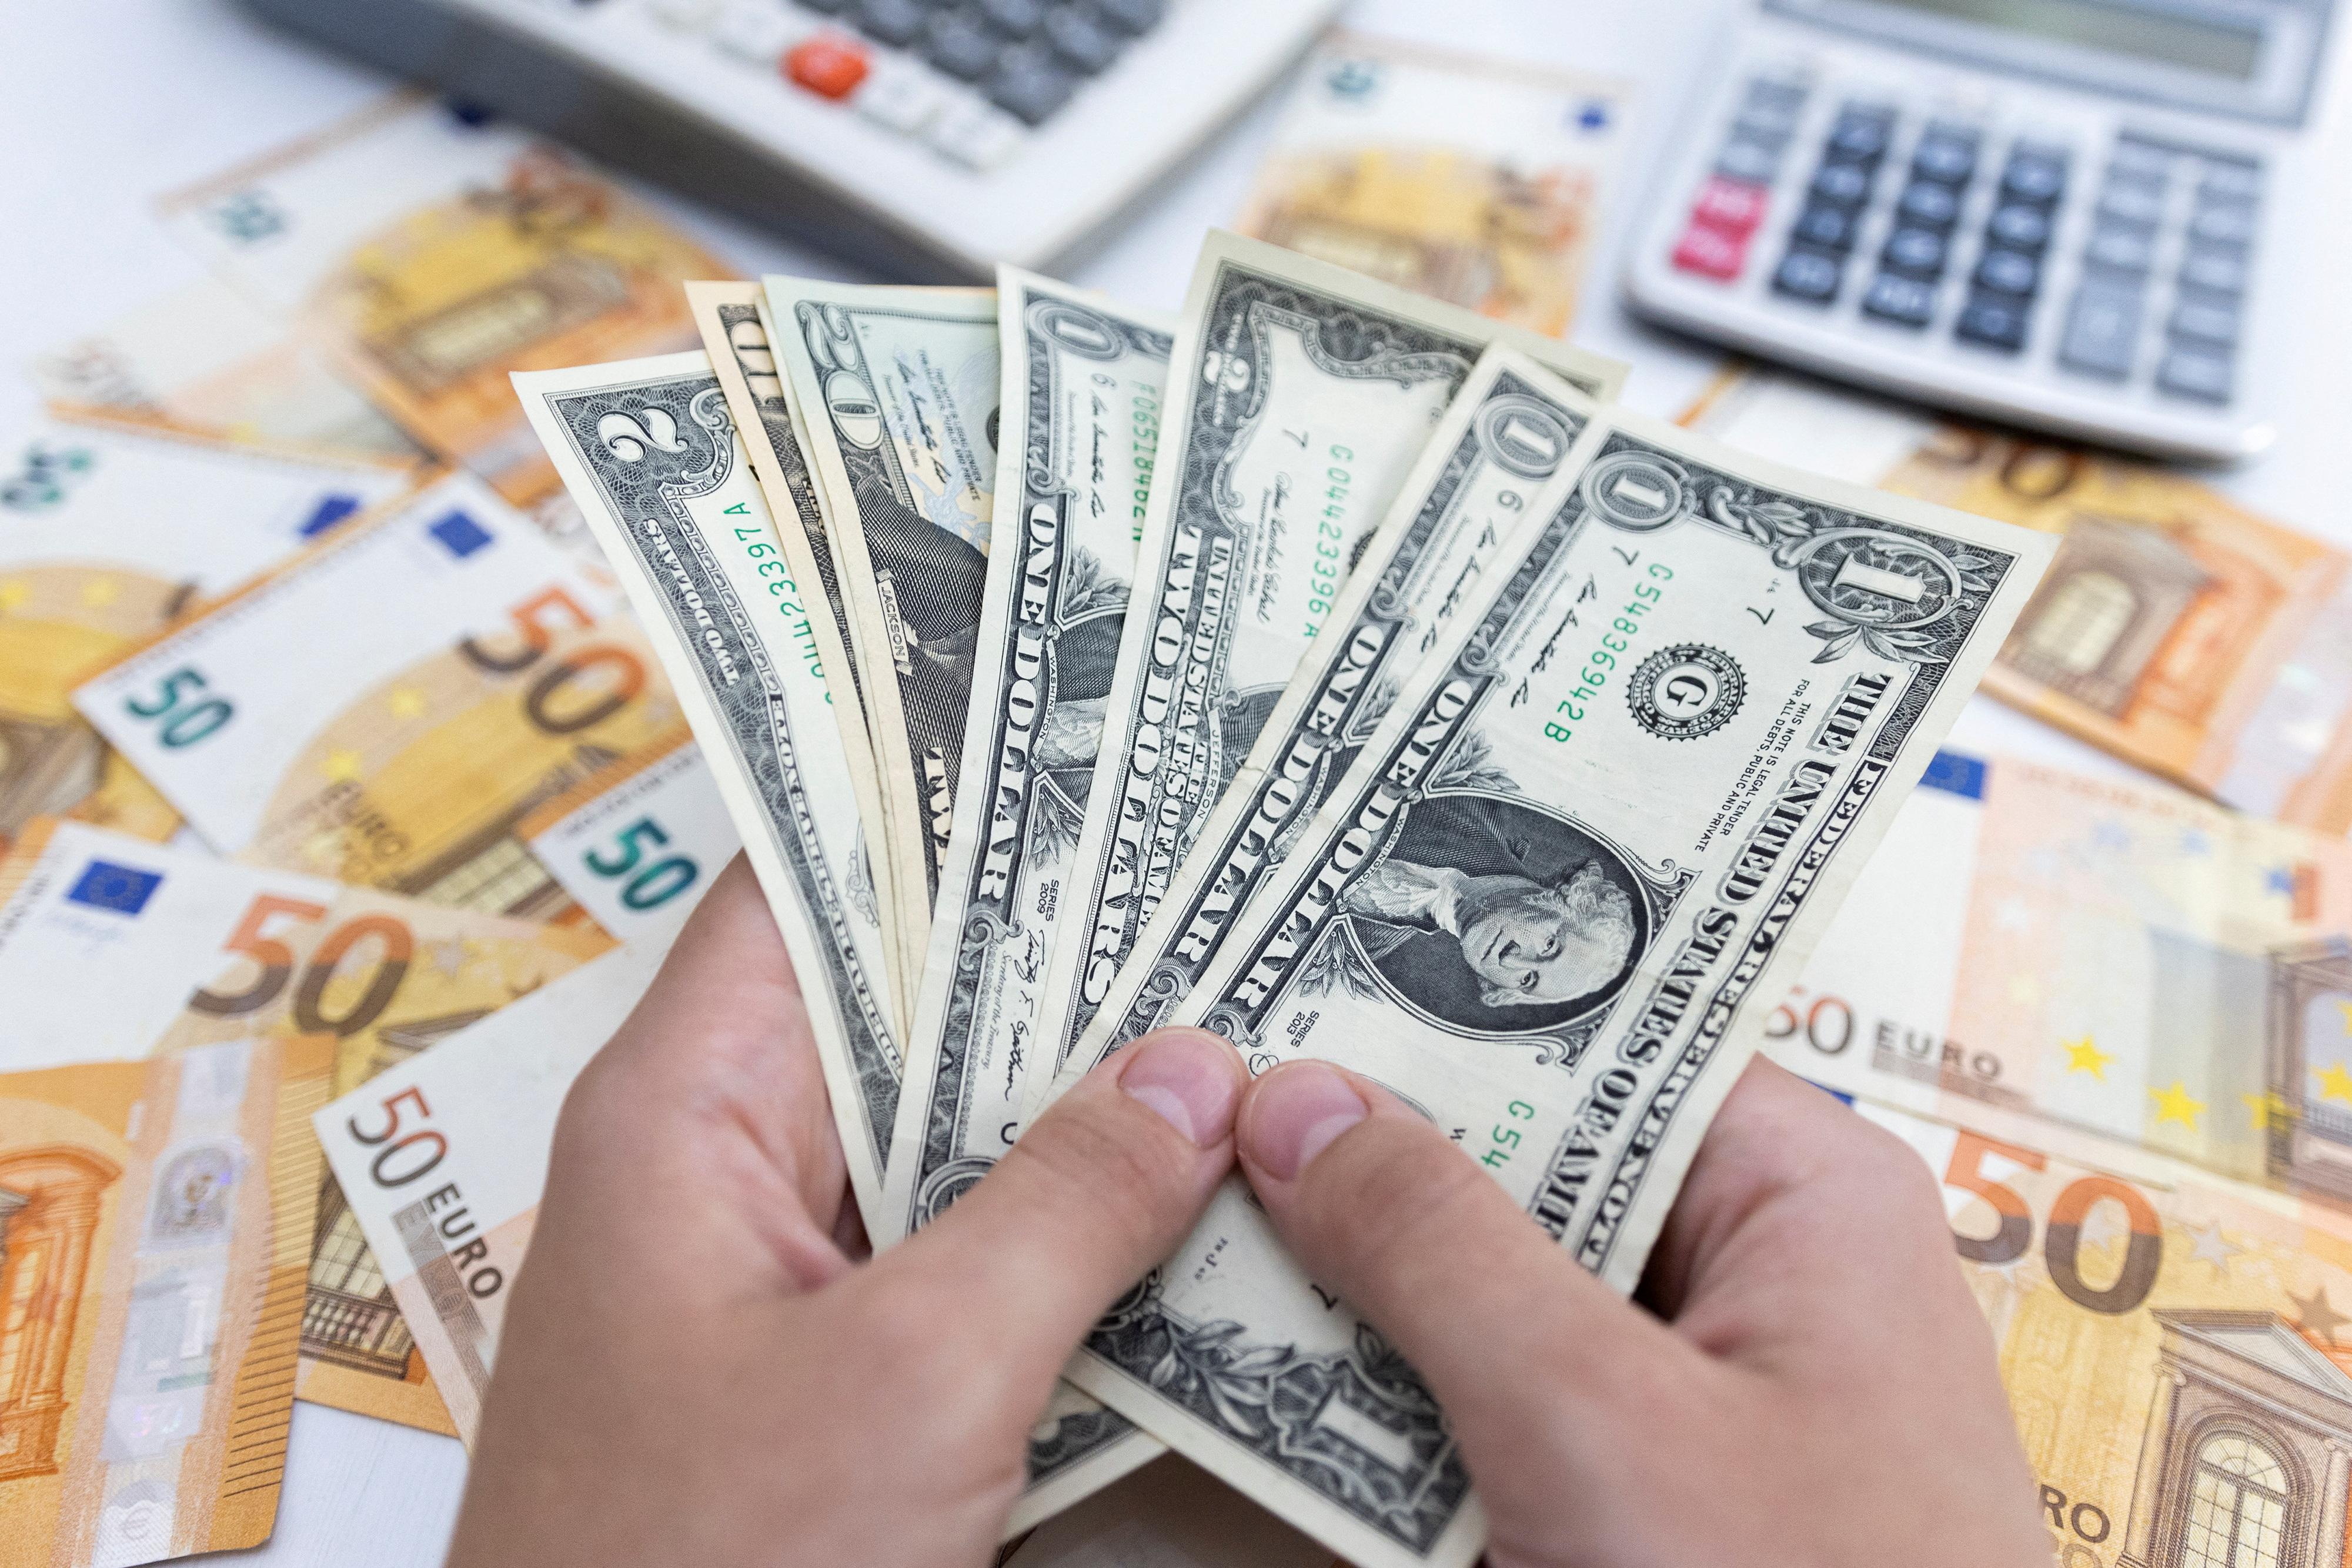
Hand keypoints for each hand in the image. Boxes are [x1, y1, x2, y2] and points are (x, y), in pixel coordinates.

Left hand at [445, 856, 1247, 1566]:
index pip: (810, 888)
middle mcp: (721, 1165)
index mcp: (685, 1108)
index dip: (940, 809)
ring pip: (938, 1137)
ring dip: (1073, 1102)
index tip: (1093, 754)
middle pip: (895, 1009)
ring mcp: (774, 1275)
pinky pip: (952, 1251)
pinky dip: (1057, 1224)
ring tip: (1246, 1018)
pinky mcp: (826, 1370)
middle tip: (1233, 885)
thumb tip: (1196, 1069)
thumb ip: (1063, 1208)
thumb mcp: (916, 1376)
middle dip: (1056, 962)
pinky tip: (1187, 1201)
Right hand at [1231, 1053, 2044, 1567]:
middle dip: (1378, 1154)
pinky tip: (1282, 1372)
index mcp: (1804, 1193)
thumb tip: (1298, 1103)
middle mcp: (1762, 1267)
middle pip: (1539, 1160)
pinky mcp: (1653, 1491)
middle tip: (1198, 1117)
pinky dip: (1407, 1386)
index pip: (1600, 1037)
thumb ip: (1438, 1249)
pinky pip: (1511, 1395)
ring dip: (1372, 1278)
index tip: (1271, 983)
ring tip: (1203, 1230)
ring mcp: (1705, 1390)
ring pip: (1506, 1286)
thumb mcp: (1598, 1424)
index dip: (1438, 1012)